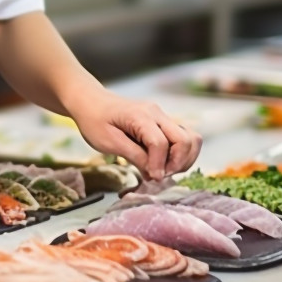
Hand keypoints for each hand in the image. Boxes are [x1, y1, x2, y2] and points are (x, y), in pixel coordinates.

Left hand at [67, 89, 201, 179]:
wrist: (91, 102)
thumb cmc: (94, 121)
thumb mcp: (108, 142)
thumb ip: (134, 156)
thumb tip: (155, 174)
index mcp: (140, 116)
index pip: (160, 143)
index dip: (159, 165)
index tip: (152, 178)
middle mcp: (157, 113)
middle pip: (184, 140)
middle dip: (177, 163)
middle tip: (159, 175)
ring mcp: (162, 117)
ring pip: (191, 138)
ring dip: (183, 159)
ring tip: (164, 170)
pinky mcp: (163, 123)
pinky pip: (184, 138)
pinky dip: (181, 154)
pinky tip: (165, 163)